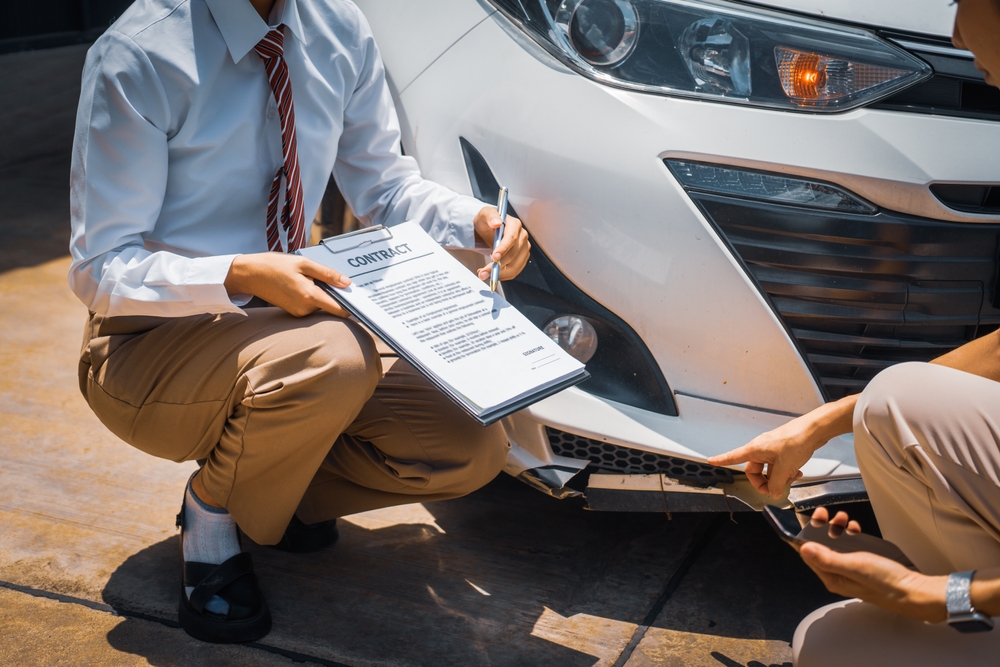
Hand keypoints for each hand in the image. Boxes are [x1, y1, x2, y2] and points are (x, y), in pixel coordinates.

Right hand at [224, 252, 350, 317]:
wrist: (250, 274)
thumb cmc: (275, 265)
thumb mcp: (303, 264)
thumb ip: (327, 274)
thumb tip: (347, 283)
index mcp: (309, 296)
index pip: (338, 309)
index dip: (350, 306)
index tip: (360, 302)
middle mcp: (305, 309)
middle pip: (330, 306)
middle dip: (335, 294)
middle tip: (334, 279)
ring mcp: (298, 312)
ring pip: (320, 305)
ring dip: (322, 293)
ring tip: (310, 277)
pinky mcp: (293, 312)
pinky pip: (310, 305)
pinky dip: (313, 296)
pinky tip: (303, 282)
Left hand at [473, 206, 529, 281]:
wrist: (487, 229)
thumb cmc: (487, 222)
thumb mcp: (484, 215)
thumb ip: (490, 216)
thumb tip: (496, 222)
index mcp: (515, 224)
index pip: (512, 238)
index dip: (503, 249)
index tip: (494, 257)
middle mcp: (522, 236)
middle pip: (514, 254)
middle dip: (499, 265)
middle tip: (484, 271)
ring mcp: (523, 248)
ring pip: (515, 266)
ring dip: (500, 274)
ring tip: (485, 275)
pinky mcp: (521, 258)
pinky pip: (514, 271)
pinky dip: (503, 275)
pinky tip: (492, 274)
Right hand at [707, 395, 856, 498]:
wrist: (814, 429)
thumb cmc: (796, 440)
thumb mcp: (784, 468)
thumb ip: (776, 484)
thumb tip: (773, 492)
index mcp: (755, 450)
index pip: (733, 457)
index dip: (721, 460)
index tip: (712, 461)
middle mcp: (761, 448)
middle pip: (754, 470)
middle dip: (764, 482)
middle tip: (775, 489)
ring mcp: (772, 448)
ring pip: (769, 469)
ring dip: (778, 477)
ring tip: (791, 478)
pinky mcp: (783, 449)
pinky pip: (778, 465)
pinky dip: (785, 471)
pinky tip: (796, 472)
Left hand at [799, 508, 946, 621]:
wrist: (915, 591)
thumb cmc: (885, 582)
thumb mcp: (853, 566)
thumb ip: (827, 558)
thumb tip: (803, 549)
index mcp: (832, 578)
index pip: (809, 556)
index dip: (804, 536)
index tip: (804, 519)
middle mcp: (839, 576)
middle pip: (822, 548)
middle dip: (821, 528)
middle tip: (825, 513)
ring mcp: (852, 570)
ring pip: (836, 545)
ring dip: (836, 529)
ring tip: (843, 518)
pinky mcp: (864, 566)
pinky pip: (851, 547)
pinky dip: (850, 536)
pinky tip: (855, 529)